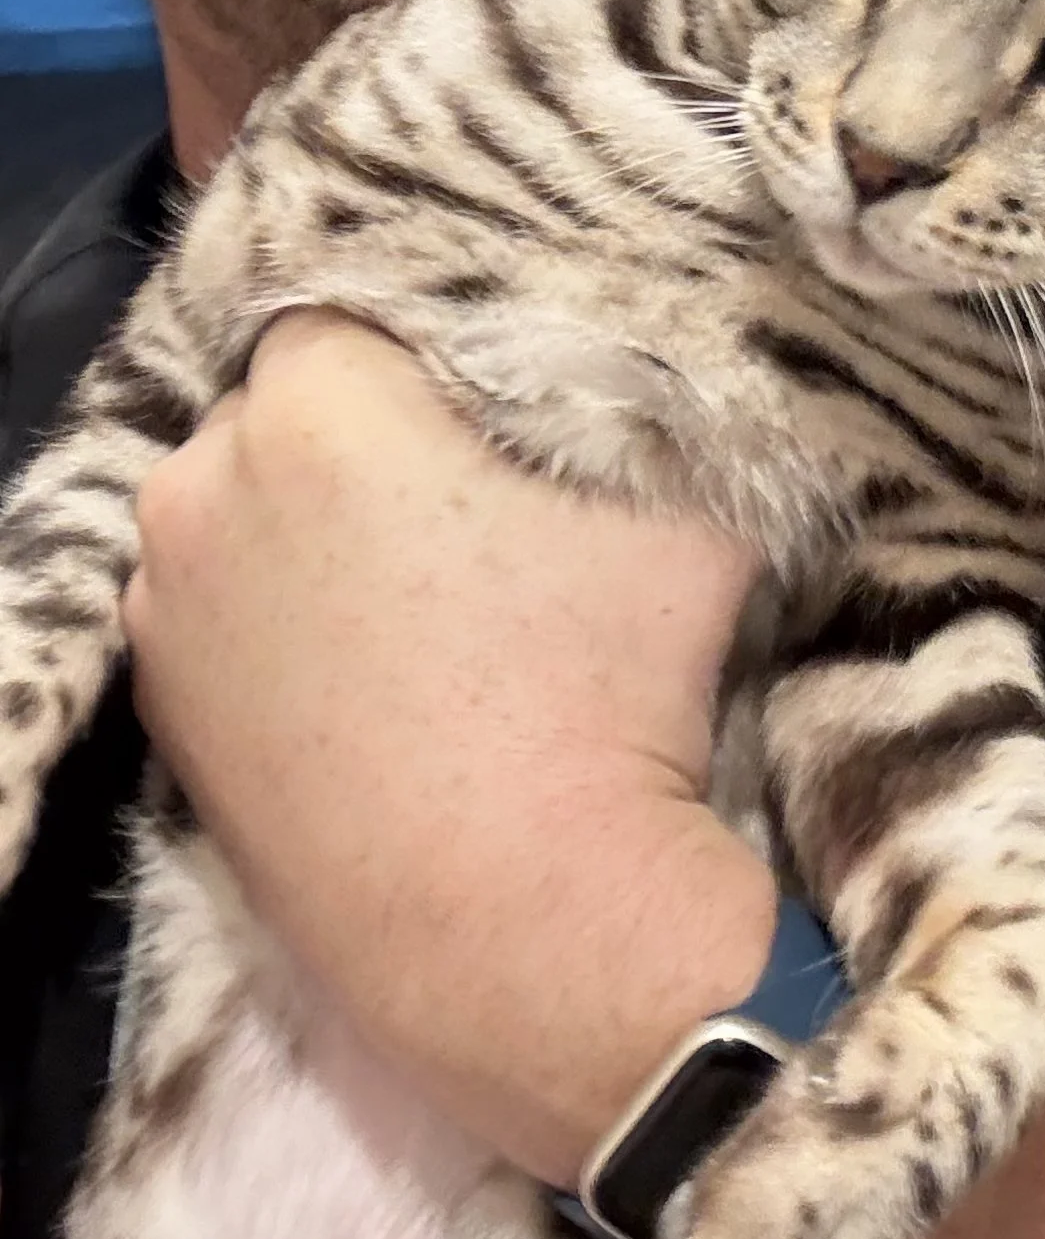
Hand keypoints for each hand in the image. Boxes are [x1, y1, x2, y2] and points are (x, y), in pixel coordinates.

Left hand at [124, 312, 777, 1179]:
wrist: (531, 931)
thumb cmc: (609, 698)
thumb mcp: (689, 514)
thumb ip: (654, 406)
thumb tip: (665, 358)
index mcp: (321, 403)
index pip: (368, 307)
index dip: (443, 345)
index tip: (506, 397)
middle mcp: (205, 481)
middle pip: (294, 405)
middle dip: (375, 431)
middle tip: (476, 491)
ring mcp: (167, 602)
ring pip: (249, 505)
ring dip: (319, 520)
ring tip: (426, 590)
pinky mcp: (161, 707)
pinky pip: (226, 607)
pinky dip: (283, 612)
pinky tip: (373, 662)